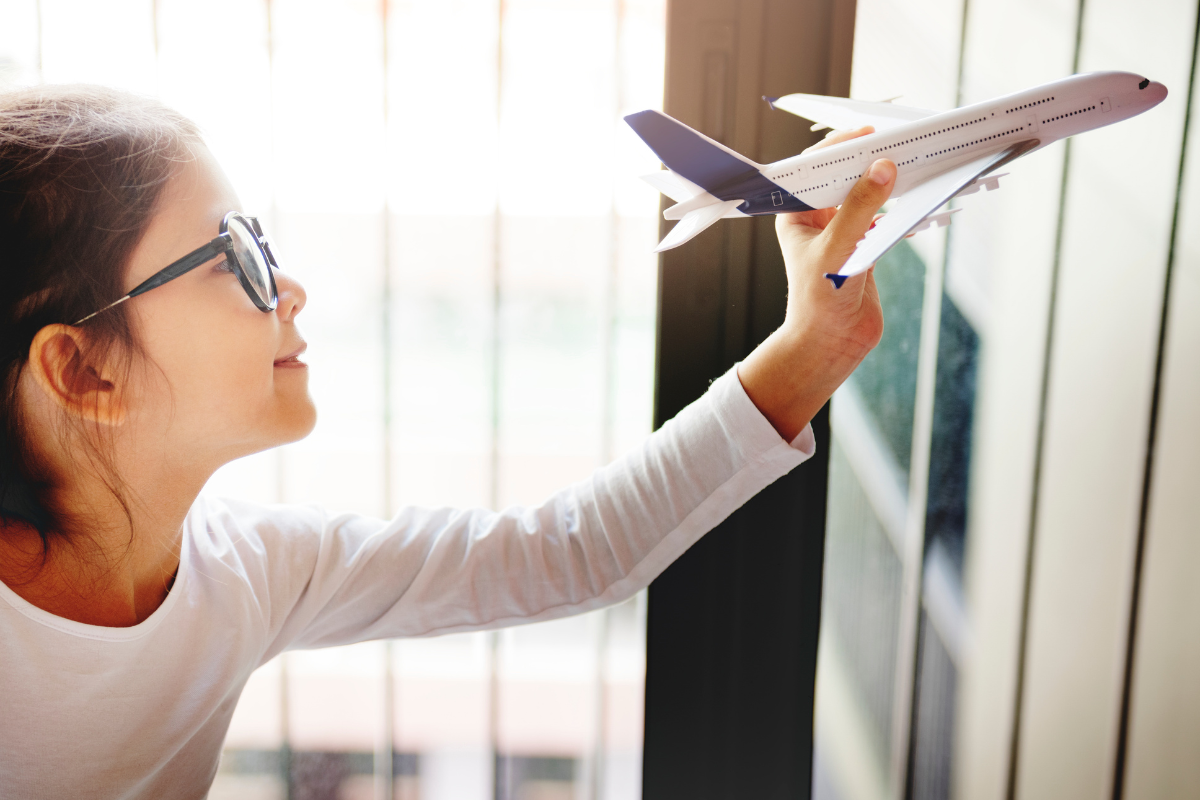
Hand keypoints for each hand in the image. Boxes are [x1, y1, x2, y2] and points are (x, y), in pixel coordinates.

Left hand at [738, 126, 895, 440]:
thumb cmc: (819, 303)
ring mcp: (843, 229)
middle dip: (873, 158)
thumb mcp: (838, 250)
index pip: (816, 166)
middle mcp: (818, 217)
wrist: (831, 345)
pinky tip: (925, 191)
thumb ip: (860, 208)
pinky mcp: (865, 243)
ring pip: (869, 193)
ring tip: (919, 161)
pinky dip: (904, 203)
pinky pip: (886, 213)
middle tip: (903, 141)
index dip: (843, 145)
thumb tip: (883, 167)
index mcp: (797, 213)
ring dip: (892, 180)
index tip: (871, 132)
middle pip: (847, 174)